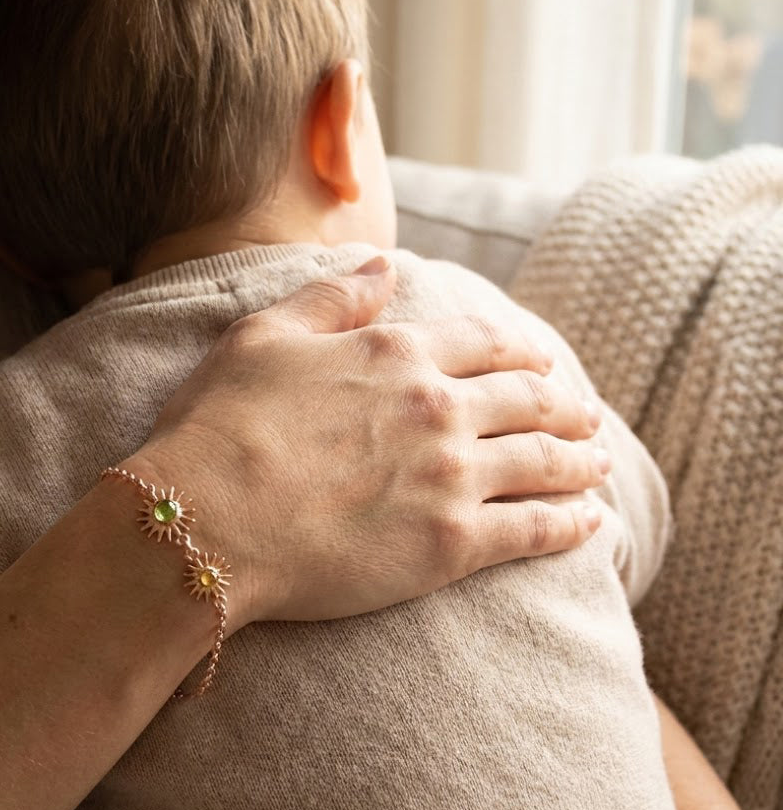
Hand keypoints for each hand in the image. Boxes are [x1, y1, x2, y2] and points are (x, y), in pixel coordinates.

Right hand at [125, 257, 604, 629]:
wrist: (208, 520)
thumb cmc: (222, 426)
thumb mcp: (264, 336)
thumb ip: (331, 299)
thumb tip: (383, 264)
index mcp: (396, 355)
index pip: (482, 344)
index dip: (520, 349)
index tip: (541, 357)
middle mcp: (437, 408)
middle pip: (527, 400)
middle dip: (565, 404)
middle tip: (588, 413)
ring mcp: (452, 476)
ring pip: (544, 462)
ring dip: (579, 459)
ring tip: (601, 461)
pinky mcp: (452, 545)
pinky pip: (533, 530)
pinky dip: (570, 524)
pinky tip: (591, 523)